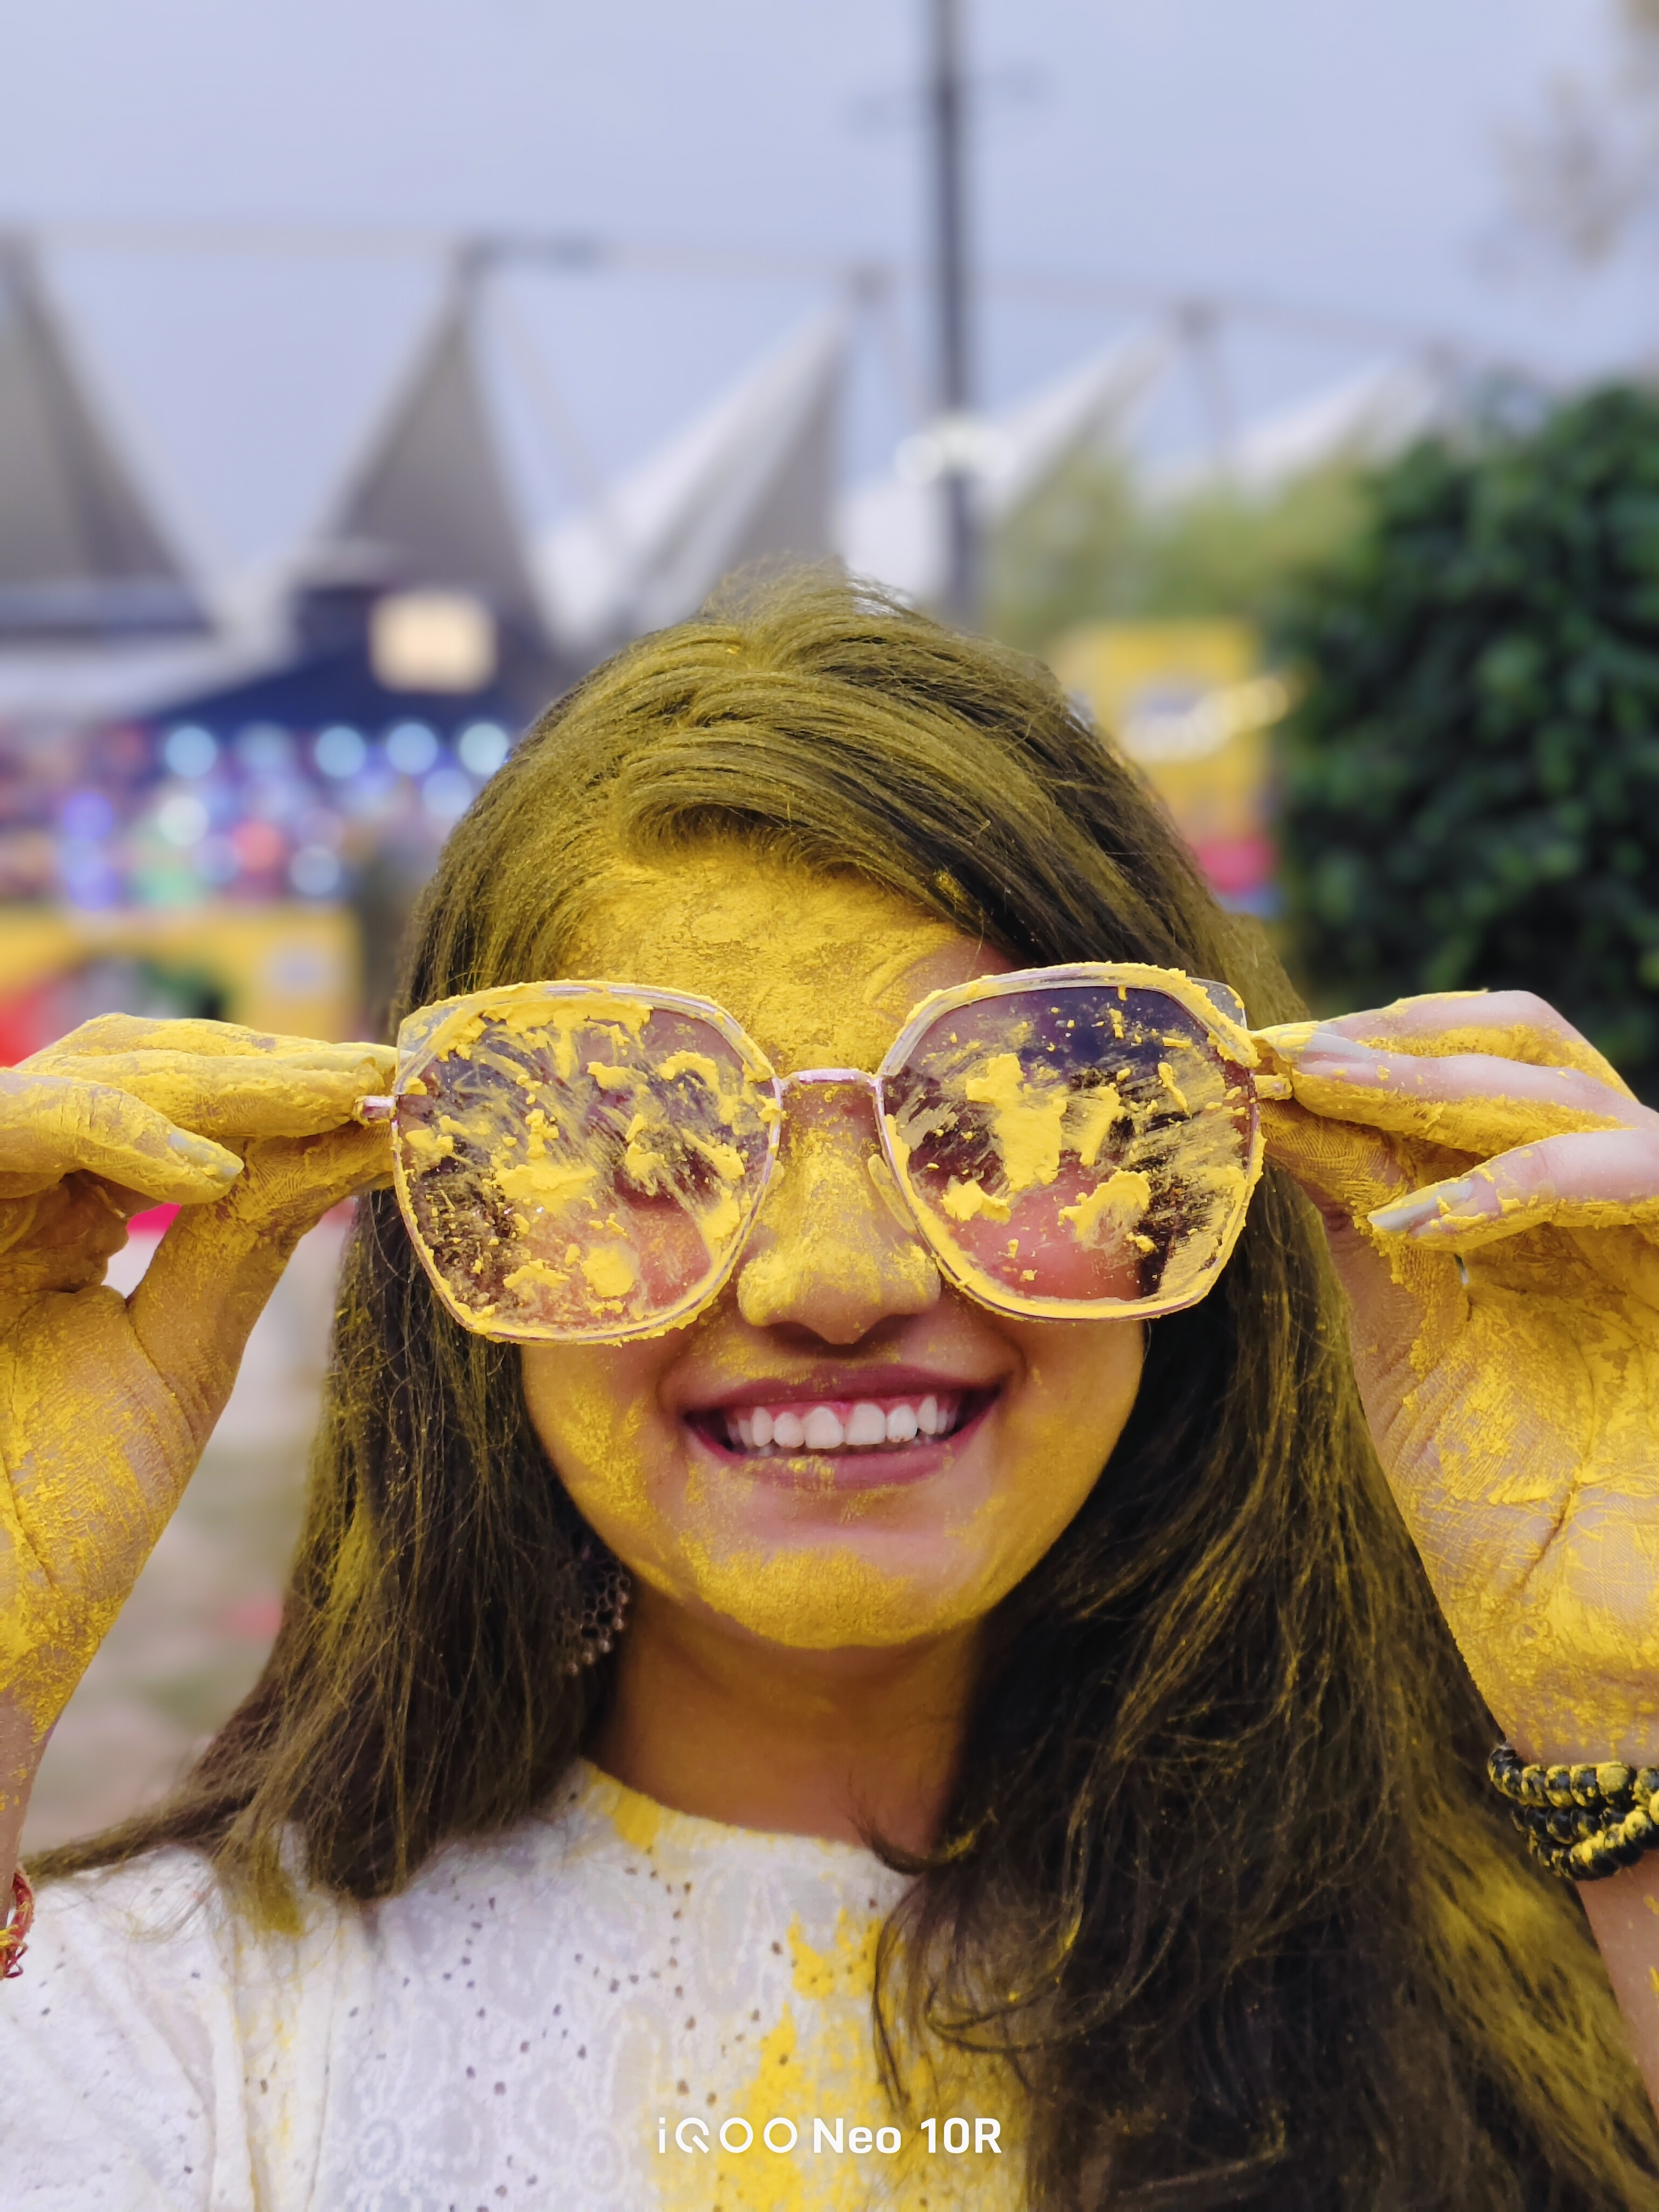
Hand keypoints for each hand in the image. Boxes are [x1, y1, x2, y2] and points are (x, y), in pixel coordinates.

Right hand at [0, 1016, 392, 1738]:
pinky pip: (19, 1124)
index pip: (171, 1104)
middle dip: (268, 1065)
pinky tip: (213, 1175)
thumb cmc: (52, 1523)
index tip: (399, 1090)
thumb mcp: (176, 1354)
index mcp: (55, 1220)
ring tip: (343, 1098)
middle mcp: (5, 1193)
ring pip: (88, 1072)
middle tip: (385, 1071)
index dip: (283, 1085)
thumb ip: (243, 1236)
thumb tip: (358, 1136)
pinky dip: (118, 1129)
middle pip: (131, 1062)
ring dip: (224, 1083)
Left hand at [1256, 992, 1658, 1765]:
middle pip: (1527, 1047)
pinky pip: (1645, 1174)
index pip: (1463, 1078)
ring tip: (1324, 1089)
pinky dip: (1527, 1178)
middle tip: (1284, 1052)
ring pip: (1574, 1090)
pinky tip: (1419, 1215)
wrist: (1591, 1660)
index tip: (1247, 1052)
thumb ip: (1366, 1236)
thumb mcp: (1409, 1348)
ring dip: (1441, 1085)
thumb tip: (1279, 1125)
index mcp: (1540, 1216)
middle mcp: (1610, 1206)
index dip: (1362, 1052)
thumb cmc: (1506, 1521)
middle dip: (1398, 1039)